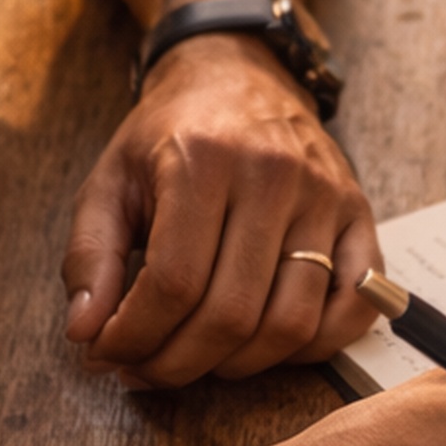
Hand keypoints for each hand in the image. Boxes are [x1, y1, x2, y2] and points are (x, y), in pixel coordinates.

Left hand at [61, 32, 381, 384]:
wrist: (237, 75)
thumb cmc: (169, 135)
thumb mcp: (109, 181)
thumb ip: (89, 256)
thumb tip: (86, 334)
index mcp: (203, 159)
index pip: (173, 283)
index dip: (136, 337)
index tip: (109, 355)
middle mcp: (273, 174)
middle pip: (232, 313)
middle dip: (178, 363)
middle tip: (147, 370)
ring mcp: (325, 196)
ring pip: (292, 323)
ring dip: (239, 365)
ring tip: (200, 359)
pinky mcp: (360, 215)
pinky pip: (353, 309)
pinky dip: (314, 349)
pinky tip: (267, 346)